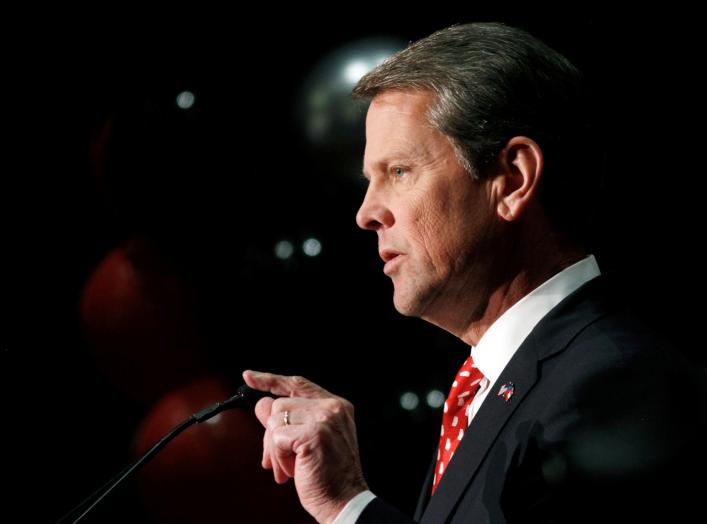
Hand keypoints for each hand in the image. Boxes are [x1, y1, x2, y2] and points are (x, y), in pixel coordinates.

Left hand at [243, 370, 368, 523]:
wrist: (344, 499)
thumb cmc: (328, 474)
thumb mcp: (309, 440)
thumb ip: (290, 420)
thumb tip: (261, 405)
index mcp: (335, 405)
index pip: (297, 383)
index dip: (271, 380)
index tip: (250, 377)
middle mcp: (331, 407)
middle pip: (280, 404)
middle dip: (271, 434)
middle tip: (275, 458)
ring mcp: (324, 418)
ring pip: (275, 419)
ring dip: (275, 448)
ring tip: (289, 466)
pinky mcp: (313, 433)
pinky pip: (277, 437)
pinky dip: (279, 457)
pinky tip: (292, 469)